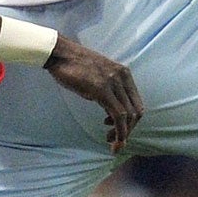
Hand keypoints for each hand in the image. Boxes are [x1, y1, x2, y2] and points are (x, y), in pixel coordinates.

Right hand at [44, 35, 143, 150]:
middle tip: (115, 141)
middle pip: (137, 111)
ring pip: (129, 115)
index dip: (131, 123)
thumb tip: (112, 114)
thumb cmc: (75, 67)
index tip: (118, 132)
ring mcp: (113, 82)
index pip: (137, 104)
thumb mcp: (98, 79)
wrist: (60, 54)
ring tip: (112, 142)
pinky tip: (112, 137)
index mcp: (125, 74)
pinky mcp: (102, 89)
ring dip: (123, 134)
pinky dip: (119, 130)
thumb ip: (109, 93)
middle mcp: (123, 77)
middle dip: (128, 131)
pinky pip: (118, 115)